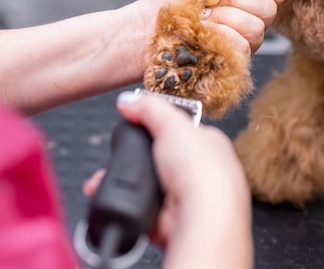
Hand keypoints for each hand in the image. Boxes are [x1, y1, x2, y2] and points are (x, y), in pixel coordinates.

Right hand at [84, 92, 252, 268]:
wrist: (202, 219)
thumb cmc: (204, 173)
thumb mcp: (172, 124)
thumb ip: (149, 108)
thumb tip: (129, 100)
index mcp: (210, 145)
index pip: (180, 130)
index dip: (157, 127)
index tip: (136, 124)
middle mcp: (202, 173)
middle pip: (161, 160)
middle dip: (136, 161)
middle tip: (122, 159)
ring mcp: (187, 200)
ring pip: (149, 187)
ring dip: (129, 185)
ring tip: (114, 180)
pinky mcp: (173, 223)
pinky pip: (144, 212)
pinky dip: (132, 208)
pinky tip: (130, 202)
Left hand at [139, 0, 285, 54]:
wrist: (144, 29)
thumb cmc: (168, 4)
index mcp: (242, 0)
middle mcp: (246, 23)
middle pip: (269, 10)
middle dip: (242, 0)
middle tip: (213, 2)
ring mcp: (240, 44)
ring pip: (257, 28)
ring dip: (229, 18)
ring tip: (205, 18)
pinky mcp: (230, 64)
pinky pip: (243, 47)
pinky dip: (222, 36)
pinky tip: (205, 33)